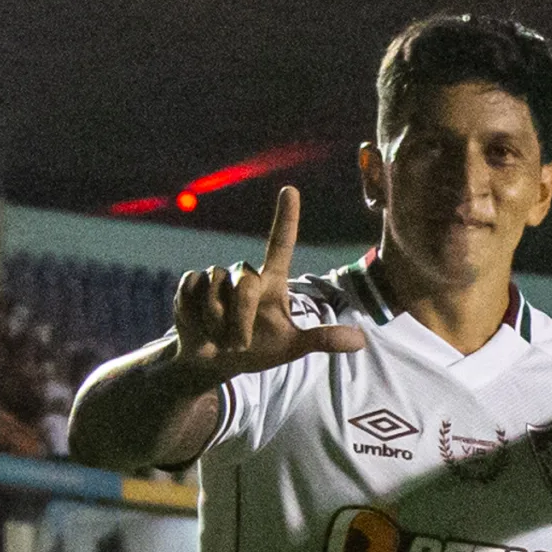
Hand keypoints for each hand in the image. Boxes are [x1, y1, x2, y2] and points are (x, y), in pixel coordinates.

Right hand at [168, 187, 366, 383]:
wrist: (215, 360)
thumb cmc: (258, 349)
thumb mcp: (292, 347)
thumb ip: (322, 339)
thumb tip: (361, 340)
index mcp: (272, 280)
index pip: (280, 243)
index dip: (286, 217)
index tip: (290, 190)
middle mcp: (245, 272)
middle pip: (246, 283)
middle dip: (242, 318)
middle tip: (241, 343)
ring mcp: (216, 276)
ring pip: (217, 289)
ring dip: (218, 321)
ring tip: (220, 335)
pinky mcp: (190, 284)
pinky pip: (192, 292)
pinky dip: (196, 316)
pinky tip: (199, 325)